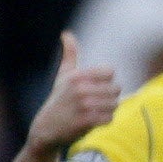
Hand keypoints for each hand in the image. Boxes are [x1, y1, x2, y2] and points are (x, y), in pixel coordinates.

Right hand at [27, 32, 115, 151]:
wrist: (46, 128)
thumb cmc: (59, 99)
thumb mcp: (63, 75)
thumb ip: (69, 55)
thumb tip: (66, 33)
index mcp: (76, 76)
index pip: (110, 72)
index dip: (105, 81)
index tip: (94, 88)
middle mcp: (80, 89)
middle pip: (116, 89)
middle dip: (108, 97)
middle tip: (94, 103)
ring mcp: (83, 106)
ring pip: (115, 105)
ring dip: (107, 110)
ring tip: (92, 112)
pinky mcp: (86, 121)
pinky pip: (110, 118)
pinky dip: (104, 121)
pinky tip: (92, 121)